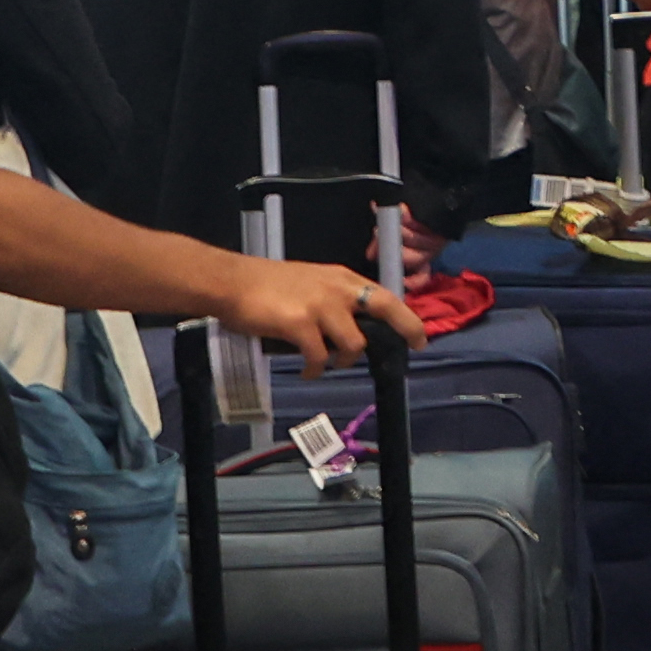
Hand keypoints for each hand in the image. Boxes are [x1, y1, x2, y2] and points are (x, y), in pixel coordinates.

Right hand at [224, 256, 417, 365]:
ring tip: (327, 364)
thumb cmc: (267, 284)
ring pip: (353, 344)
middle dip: (407, 327)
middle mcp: (337, 289)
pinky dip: (315, 370)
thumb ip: (333, 300)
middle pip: (385, 308)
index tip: (419, 335)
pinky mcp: (300, 324)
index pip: (384, 295)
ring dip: (343, 360)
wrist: (231, 282)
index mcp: (341, 278)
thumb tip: (350, 328)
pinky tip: (306, 372)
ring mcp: (320, 306)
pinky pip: (319, 358)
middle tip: (416, 345)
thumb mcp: (310, 282)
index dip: (405, 316)